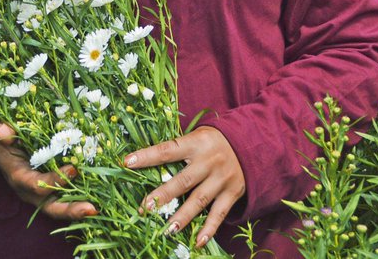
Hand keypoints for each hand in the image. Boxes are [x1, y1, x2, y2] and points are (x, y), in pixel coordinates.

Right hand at [0, 121, 96, 219]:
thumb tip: (3, 131)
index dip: (54, 180)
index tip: (73, 170)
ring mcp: (44, 193)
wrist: (6, 147)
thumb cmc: (5, 138)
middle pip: (51, 207)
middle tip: (91, 209)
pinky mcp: (55, 189)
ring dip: (81, 208)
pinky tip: (103, 197)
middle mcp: (32, 191)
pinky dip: (85, 198)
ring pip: (62, 206)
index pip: (36, 185)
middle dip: (71, 210)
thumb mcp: (1, 134)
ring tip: (100, 207)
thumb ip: (1, 133)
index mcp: (19, 178)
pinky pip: (69, 198)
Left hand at [124, 126, 245, 248]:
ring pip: (199, 200)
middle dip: (163, 195)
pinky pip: (219, 213)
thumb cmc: (214, 140)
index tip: (127, 163)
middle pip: (183, 180)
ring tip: (167, 230)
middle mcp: (209, 161)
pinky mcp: (232, 193)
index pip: (168, 150)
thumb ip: (178, 147)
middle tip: (144, 207)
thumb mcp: (197, 135)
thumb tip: (146, 158)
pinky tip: (198, 242)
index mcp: (196, 143)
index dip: (147, 156)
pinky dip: (209, 229)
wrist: (251, 143)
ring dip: (182, 216)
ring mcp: (221, 178)